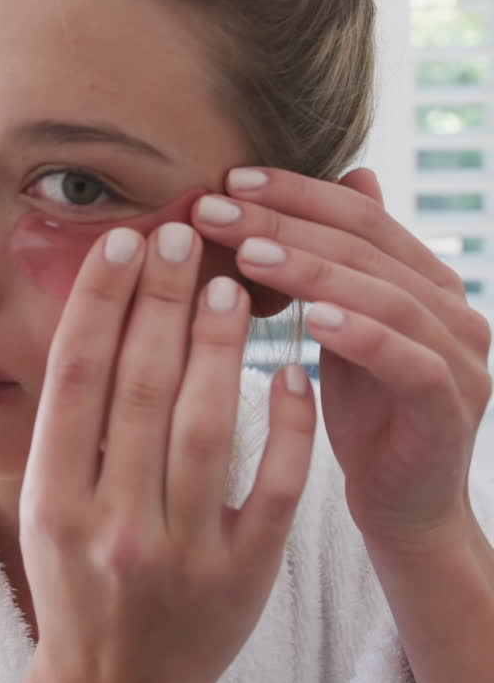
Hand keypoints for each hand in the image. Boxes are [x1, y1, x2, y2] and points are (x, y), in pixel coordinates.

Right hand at [18, 220, 315, 682]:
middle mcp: (111, 527)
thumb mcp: (46, 508)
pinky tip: (287, 372)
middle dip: (161, 301)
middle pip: (140, 388)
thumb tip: (103, 310)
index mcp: (52, 502)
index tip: (125, 241)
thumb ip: (71, 424)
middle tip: (183, 236)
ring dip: (217, 346)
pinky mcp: (243, 578)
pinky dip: (283, 428)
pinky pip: (271, 489)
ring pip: (204, 427)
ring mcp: (180, 556)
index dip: (100, 301)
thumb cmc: (77, 579)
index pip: (77, 378)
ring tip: (229, 285)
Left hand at [191, 167, 492, 554]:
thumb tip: (349, 173)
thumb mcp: (345, 326)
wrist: (404, 508)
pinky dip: (362, 335)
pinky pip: (410, 361)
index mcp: (426, 279)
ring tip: (250, 255)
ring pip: (387, 296)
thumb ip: (341, 261)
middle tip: (219, 208)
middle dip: (287, 223)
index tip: (228, 180)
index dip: (295, 192)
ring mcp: (462, 357)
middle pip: (367, 246)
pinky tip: (312, 319)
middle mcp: (454, 307)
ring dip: (315, 270)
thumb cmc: (367, 414)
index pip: (361, 214)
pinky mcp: (452, 408)